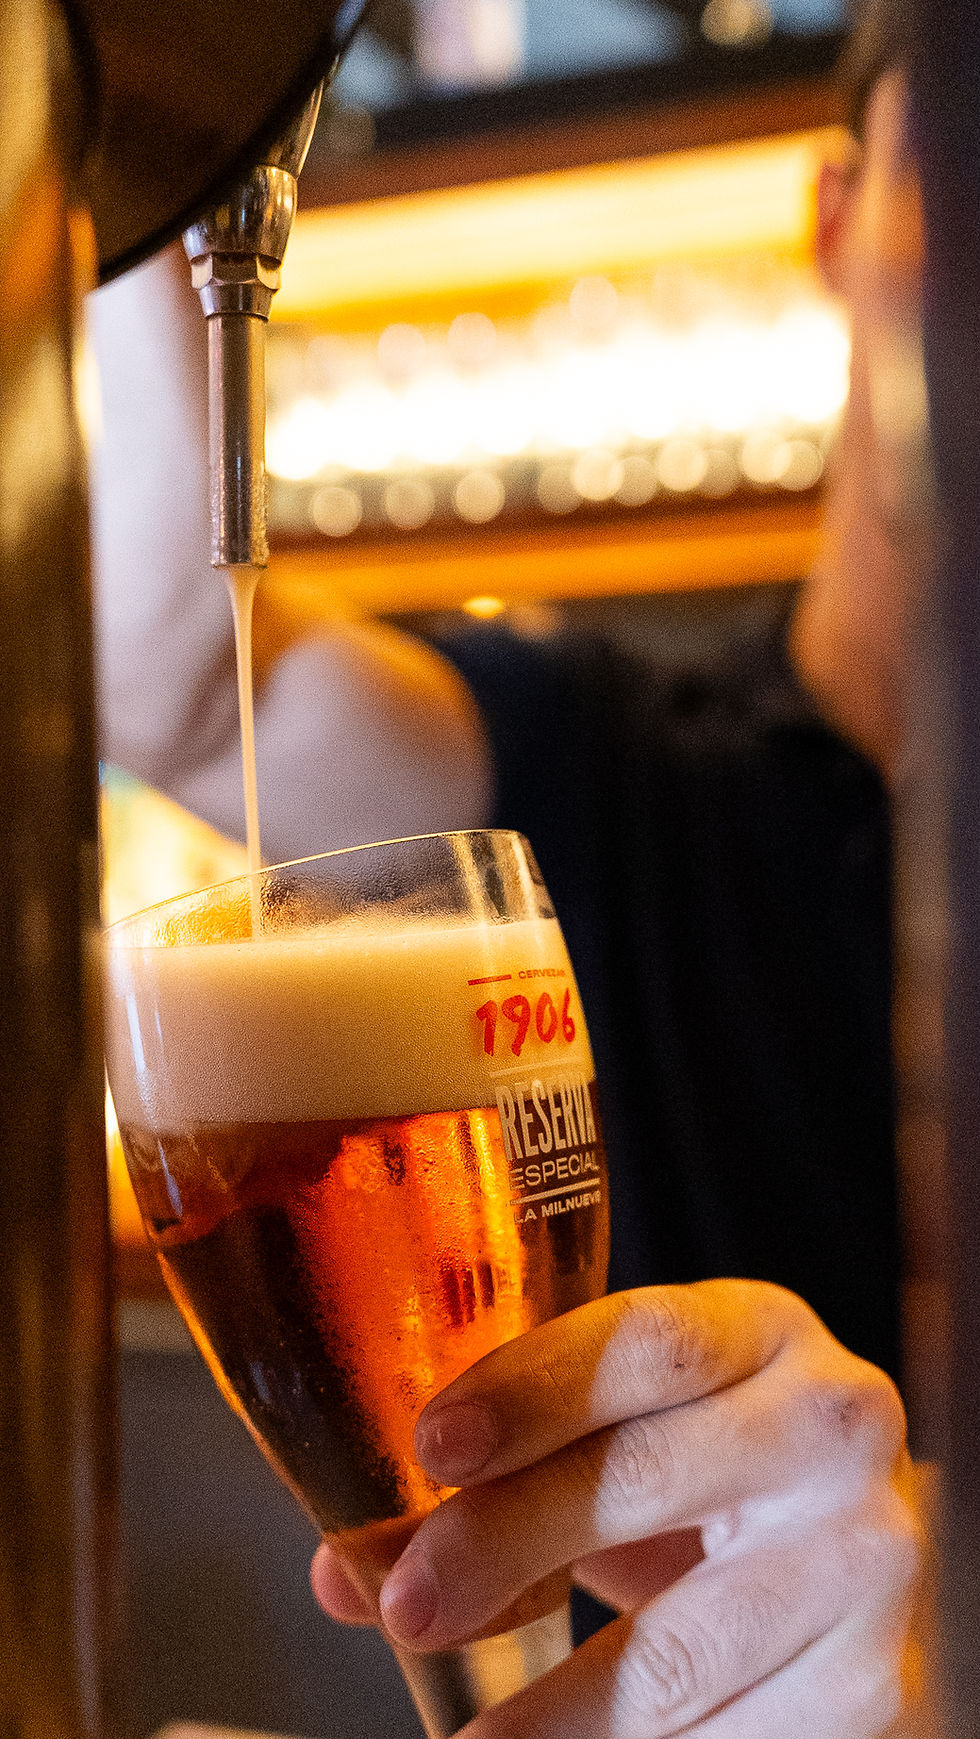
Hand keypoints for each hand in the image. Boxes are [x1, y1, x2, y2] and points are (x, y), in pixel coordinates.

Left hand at [312, 1281, 921, 1736]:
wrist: (852, 1552)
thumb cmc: (709, 1473)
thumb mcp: (620, 1441)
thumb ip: (493, 1483)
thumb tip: (345, 1572)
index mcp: (758, 1331)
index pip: (644, 1341)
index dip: (531, 1390)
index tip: (431, 1449)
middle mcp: (831, 1423)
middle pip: (647, 1476)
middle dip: (506, 1544)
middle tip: (407, 1606)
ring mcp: (866, 1554)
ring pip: (681, 1647)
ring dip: (553, 1711)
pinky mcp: (875, 1679)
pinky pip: (729, 1737)